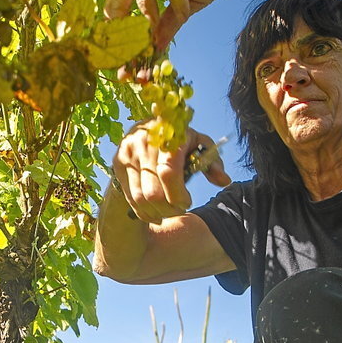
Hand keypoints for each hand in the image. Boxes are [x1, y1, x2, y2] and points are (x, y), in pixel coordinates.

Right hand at [112, 126, 231, 222]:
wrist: (146, 128)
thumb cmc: (179, 140)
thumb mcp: (199, 145)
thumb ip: (213, 163)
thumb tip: (224, 181)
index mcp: (168, 136)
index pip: (168, 173)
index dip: (178, 194)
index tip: (187, 202)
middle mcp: (144, 143)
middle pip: (153, 192)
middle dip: (168, 208)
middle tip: (179, 210)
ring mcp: (127, 153)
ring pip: (140, 198)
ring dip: (157, 213)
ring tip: (169, 213)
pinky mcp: (117, 163)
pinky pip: (130, 198)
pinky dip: (144, 212)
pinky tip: (155, 214)